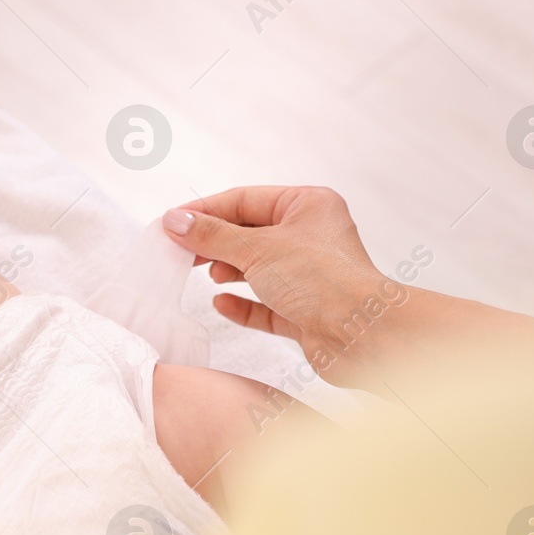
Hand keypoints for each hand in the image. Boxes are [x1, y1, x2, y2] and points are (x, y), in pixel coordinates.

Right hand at [162, 186, 389, 385]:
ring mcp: (309, 275)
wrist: (362, 334)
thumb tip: (174, 220)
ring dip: (229, 270)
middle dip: (214, 242)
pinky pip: (265, 303)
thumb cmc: (321, 280)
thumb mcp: (257, 248)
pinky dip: (242, 302)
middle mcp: (310, 236)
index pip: (245, 200)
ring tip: (207, 274)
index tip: (171, 223)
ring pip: (257, 267)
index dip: (205, 210)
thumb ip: (212, 235)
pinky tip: (221, 303)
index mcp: (307, 205)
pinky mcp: (305, 311)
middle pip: (249, 232)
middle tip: (179, 252)